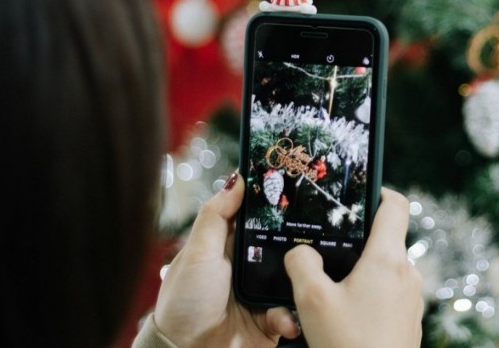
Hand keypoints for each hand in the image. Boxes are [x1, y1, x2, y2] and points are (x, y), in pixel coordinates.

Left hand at [153, 172, 300, 346]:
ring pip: (295, 277)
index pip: (258, 217)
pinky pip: (293, 311)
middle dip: (299, 243)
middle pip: (283, 245)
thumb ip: (216, 216)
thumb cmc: (184, 304)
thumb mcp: (197, 253)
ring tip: (301, 282)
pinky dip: (291, 316)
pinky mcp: (271, 320)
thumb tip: (236, 179)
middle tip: (314, 237)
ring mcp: (262, 293)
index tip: (296, 186)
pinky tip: (284, 318)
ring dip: (299, 281)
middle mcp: (249, 266)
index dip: (275, 204)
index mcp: (230, 246)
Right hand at [285, 188, 423, 347]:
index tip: (360, 193)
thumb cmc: (349, 344)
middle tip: (327, 249)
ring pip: (384, 269)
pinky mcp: (409, 320)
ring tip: (330, 289)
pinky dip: (368, 295)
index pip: (396, 205)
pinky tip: (345, 314)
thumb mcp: (312, 300)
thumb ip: (302, 264)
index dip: (379, 191)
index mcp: (387, 258)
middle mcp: (407, 273)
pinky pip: (388, 294)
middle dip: (356, 243)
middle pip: (385, 240)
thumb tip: (301, 253)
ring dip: (360, 273)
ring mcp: (412, 298)